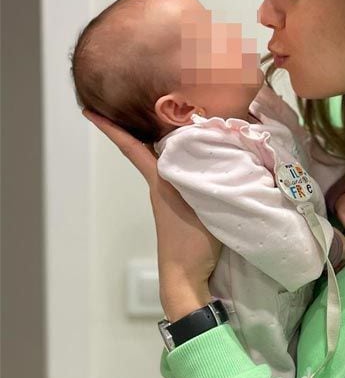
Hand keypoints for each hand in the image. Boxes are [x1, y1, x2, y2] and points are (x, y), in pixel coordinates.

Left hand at [81, 110, 221, 319]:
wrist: (185, 278)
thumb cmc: (191, 244)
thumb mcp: (202, 204)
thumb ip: (211, 176)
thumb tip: (222, 150)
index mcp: (160, 180)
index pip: (131, 147)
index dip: (110, 128)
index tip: (88, 110)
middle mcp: (161, 183)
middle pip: (147, 146)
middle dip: (141, 123)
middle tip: (142, 99)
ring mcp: (170, 195)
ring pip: (165, 157)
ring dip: (165, 139)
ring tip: (177, 117)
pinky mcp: (181, 204)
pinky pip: (178, 171)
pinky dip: (183, 157)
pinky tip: (198, 153)